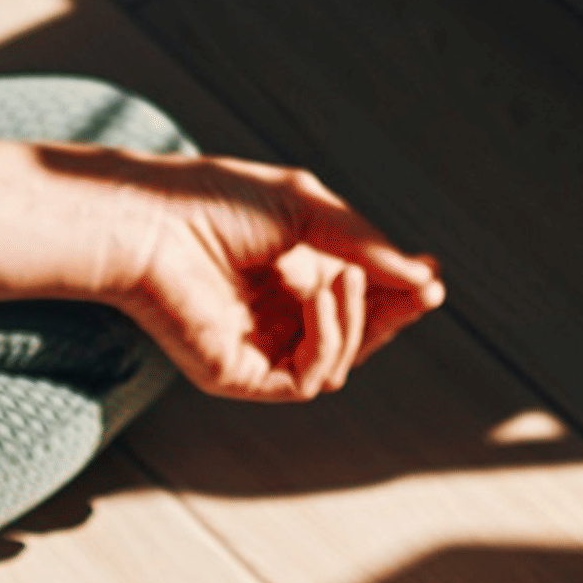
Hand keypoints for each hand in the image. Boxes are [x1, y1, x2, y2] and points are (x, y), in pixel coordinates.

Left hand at [66, 145, 445, 401]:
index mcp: (288, 276)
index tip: (433, 271)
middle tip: (427, 289)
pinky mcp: (238, 375)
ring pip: (339, 362)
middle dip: (395, 313)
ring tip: (343, 274)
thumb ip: (365, 244)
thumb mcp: (307, 210)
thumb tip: (427, 279)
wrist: (149, 222)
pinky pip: (308, 379)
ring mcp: (258, 350)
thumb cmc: (212, 202)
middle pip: (357, 336)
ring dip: (357, 318)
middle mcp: (275, 317)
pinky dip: (328, 340)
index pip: (358, 299)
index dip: (399, 289)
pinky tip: (319, 296)